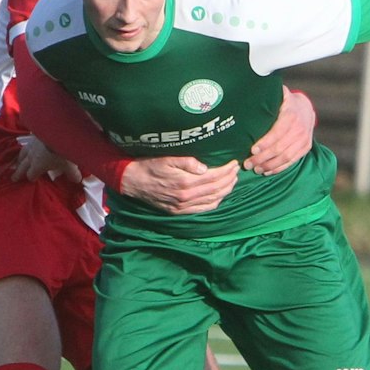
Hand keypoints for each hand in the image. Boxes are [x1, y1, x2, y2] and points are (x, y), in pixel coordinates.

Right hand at [10, 136, 79, 181]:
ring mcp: (31, 144)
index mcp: (37, 166)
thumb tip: (77, 181)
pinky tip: (25, 146)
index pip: (31, 175)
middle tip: (13, 178)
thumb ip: (72, 174)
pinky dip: (24, 147)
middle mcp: (31, 156)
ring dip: (18, 159)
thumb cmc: (61, 151)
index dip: (32, 178)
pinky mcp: (33, 135)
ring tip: (16, 163)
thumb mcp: (69, 165)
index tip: (32, 179)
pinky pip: (26, 143)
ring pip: (21, 153)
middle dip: (18, 173)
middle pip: (22, 167)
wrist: (57, 130)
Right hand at [118, 156, 238, 214]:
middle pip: (215, 189)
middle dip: (229, 179)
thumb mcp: (167, 158)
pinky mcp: (179, 211)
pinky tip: (220, 196)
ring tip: (232, 181)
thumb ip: (187, 162)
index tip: (233, 163)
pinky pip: (202, 210)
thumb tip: (204, 167)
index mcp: (184, 183)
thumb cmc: (149, 165)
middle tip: (237, 170)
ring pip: (211, 201)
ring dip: (225, 191)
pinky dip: (214, 203)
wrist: (132, 181)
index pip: (213, 177)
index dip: (226, 170)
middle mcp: (185, 197)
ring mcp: (182, 206)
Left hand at [244, 88, 315, 174]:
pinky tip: (267, 171)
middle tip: (248, 164)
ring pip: (285, 157)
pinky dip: (278, 168)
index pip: (277, 132)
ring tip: (255, 169)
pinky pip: (292, 161)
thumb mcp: (278, 95)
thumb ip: (266, 95)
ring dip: (269, 165)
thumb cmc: (284, 102)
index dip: (265, 143)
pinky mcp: (306, 147)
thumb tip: (247, 90)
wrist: (305, 108)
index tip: (252, 149)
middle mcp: (300, 128)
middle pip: (279, 148)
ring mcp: (304, 139)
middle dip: (262, 158)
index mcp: (291, 114)